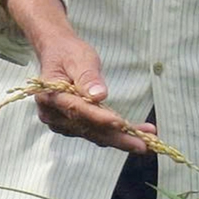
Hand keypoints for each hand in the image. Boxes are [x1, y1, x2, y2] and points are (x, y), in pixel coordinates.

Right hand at [20, 28, 157, 154]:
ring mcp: (61, 124)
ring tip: (148, 140)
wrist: (57, 55)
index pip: (77, 110)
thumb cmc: (68, 54)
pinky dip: (116, 135)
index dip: (99, 118)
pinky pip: (96, 133)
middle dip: (118, 138)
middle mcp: (52, 115)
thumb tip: (99, 95)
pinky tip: (137, 136)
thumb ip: (88, 77)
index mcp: (50, 95)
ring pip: (95, 134)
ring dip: (122, 139)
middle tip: (144, 144)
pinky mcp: (72, 127)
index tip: (121, 123)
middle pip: (88, 129)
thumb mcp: (79, 58)